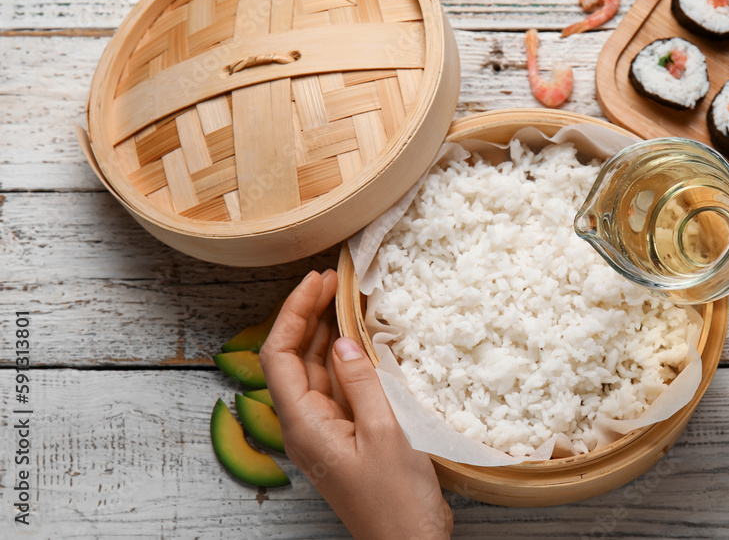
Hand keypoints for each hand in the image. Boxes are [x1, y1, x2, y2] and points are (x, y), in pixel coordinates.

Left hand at [259, 270, 452, 538]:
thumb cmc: (398, 501)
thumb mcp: (385, 433)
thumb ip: (361, 383)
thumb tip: (343, 340)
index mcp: (304, 426)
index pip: (278, 356)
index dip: (293, 312)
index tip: (317, 281)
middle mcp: (307, 426)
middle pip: (293, 359)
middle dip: (309, 315)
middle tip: (335, 280)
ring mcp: (326, 431)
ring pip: (316, 371)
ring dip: (328, 333)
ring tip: (349, 298)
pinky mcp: (346, 436)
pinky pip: (338, 388)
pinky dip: (347, 358)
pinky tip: (363, 340)